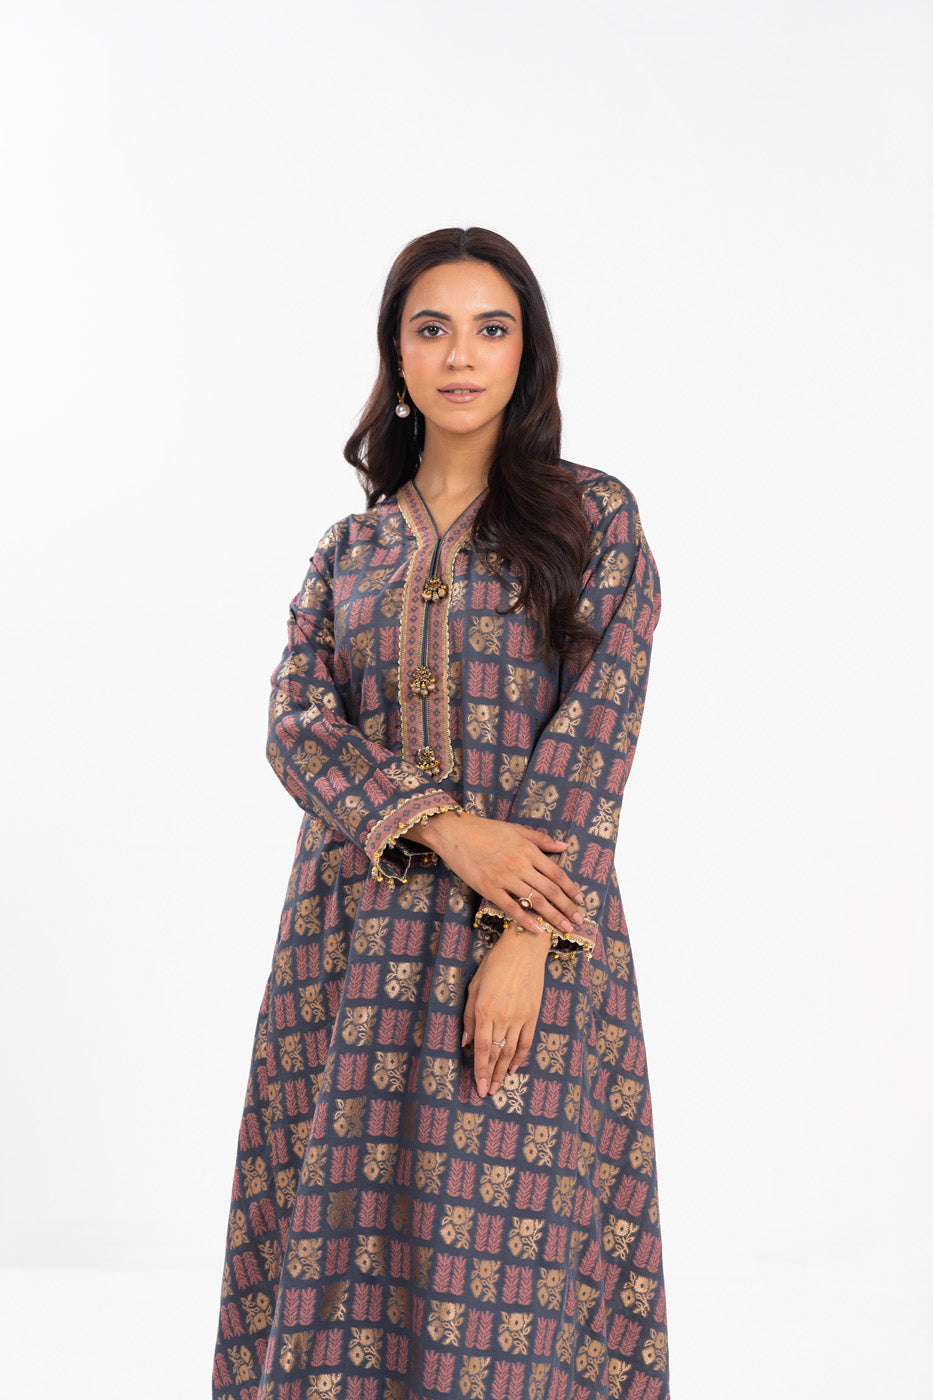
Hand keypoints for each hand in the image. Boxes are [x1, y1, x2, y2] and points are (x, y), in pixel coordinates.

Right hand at [415, 810, 585, 938]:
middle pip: (550, 890)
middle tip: (579, 921)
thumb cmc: (485, 830)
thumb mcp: (516, 829)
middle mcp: (520, 865)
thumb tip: (564, 847)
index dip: (571, 888)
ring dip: (553, 916)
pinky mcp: (489, 888)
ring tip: (565, 928)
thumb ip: (541, 839)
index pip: (556, 873)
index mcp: (528, 850)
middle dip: (567, 907)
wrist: (454, 833)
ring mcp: (504, 878)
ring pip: (535, 901)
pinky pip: (511, 907)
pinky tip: (538, 929)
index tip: (581, 900)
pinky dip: (526, 920)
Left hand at [461, 924, 546, 1096]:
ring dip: (505, 1071)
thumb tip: (464, 1042)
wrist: (524, 948)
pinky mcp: (533, 1014)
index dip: (479, 1070)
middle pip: (496, 1053)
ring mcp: (521, 1017)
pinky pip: (527, 1041)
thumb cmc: (494, 964)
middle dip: (491, 1075)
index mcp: (485, 1009)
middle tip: (487, 1093)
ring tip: (500, 1086)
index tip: (478, 1087)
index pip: (481, 1048)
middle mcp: (503, 1016)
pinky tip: (515, 1068)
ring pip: (512, 1051)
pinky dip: (521, 1057)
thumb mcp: (474, 985)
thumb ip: (469, 1016)